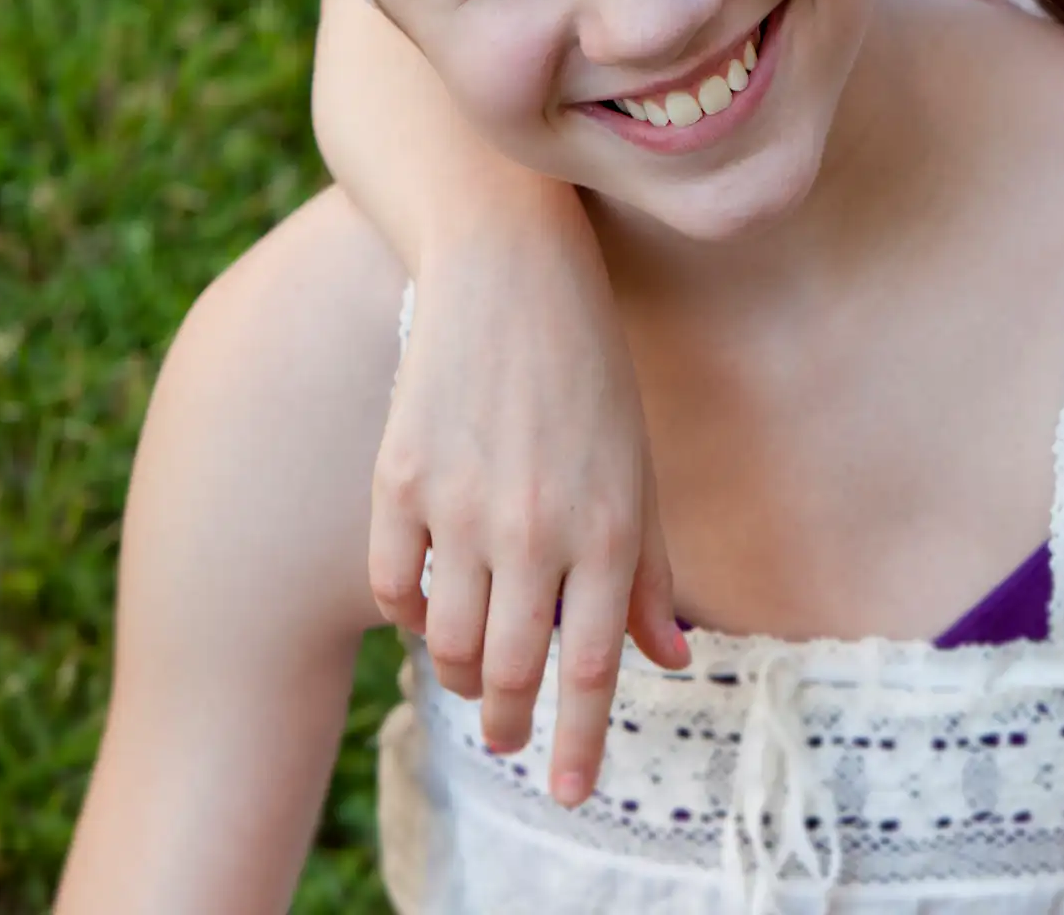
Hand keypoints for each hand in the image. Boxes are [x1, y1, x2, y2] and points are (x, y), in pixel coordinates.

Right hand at [367, 199, 686, 807]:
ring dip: (463, 676)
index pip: (591, 668)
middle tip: (509, 739)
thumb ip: (650, 571)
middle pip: (512, 670)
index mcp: (609, 530)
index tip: (567, 790)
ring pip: (448, 642)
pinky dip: (410, 616)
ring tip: (477, 679)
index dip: (578, 741)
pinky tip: (430, 613)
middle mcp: (535, 529)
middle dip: (509, 723)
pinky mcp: (398, 480)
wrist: (510, 273)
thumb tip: (670, 660)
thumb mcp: (640, 470)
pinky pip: (393, 586)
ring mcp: (459, 507)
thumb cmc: (591, 376)